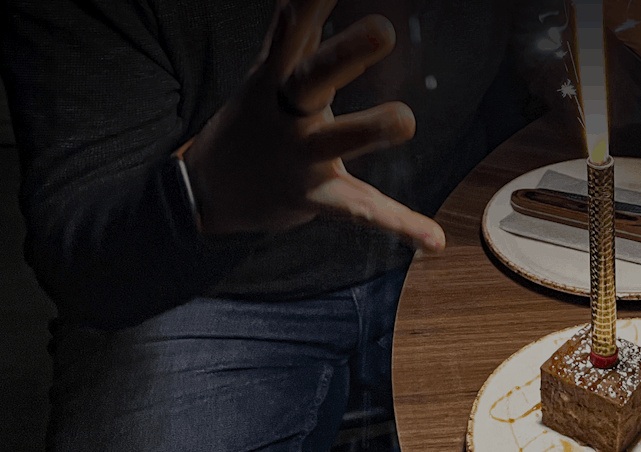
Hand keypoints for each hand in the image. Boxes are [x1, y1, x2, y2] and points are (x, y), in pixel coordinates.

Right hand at [180, 0, 444, 251]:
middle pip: (311, 79)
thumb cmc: (251, 123)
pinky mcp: (314, 199)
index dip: (309, 5)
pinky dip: (400, 224)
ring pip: (335, 142)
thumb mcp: (264, 77)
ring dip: (369, 129)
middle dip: (344, 54)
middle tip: (383, 28)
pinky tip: (434, 239)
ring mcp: (299, 158)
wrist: (206, 192)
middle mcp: (285, 115)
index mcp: (275, 80)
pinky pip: (361, 211)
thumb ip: (291, 35)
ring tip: (406, 118)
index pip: (290, 32)